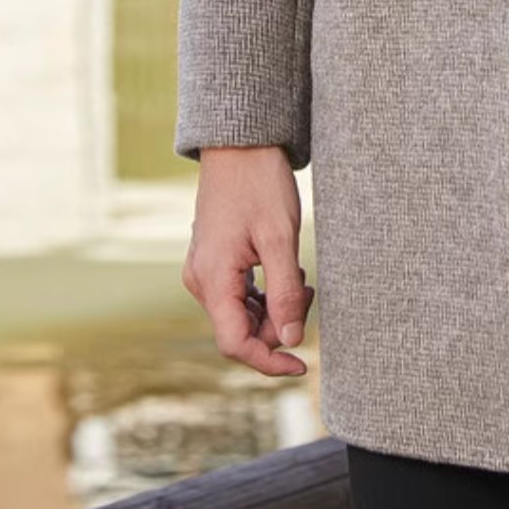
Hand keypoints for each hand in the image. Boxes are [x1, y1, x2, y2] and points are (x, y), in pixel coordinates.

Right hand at [182, 145, 314, 375]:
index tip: (301, 364)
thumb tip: (290, 341)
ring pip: (242, 313)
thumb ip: (284, 293)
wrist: (240, 144)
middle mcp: (200, 281)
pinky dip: (265, 292)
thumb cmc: (260, 184)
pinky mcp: (214, 261)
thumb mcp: (280, 238)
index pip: (235, 343)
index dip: (269, 361)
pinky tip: (286, 270)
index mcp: (212, 279)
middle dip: (279, 322)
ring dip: (275, 306)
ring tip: (300, 274)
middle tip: (308, 289)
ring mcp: (205, 270)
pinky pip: (239, 294)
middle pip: (241, 329)